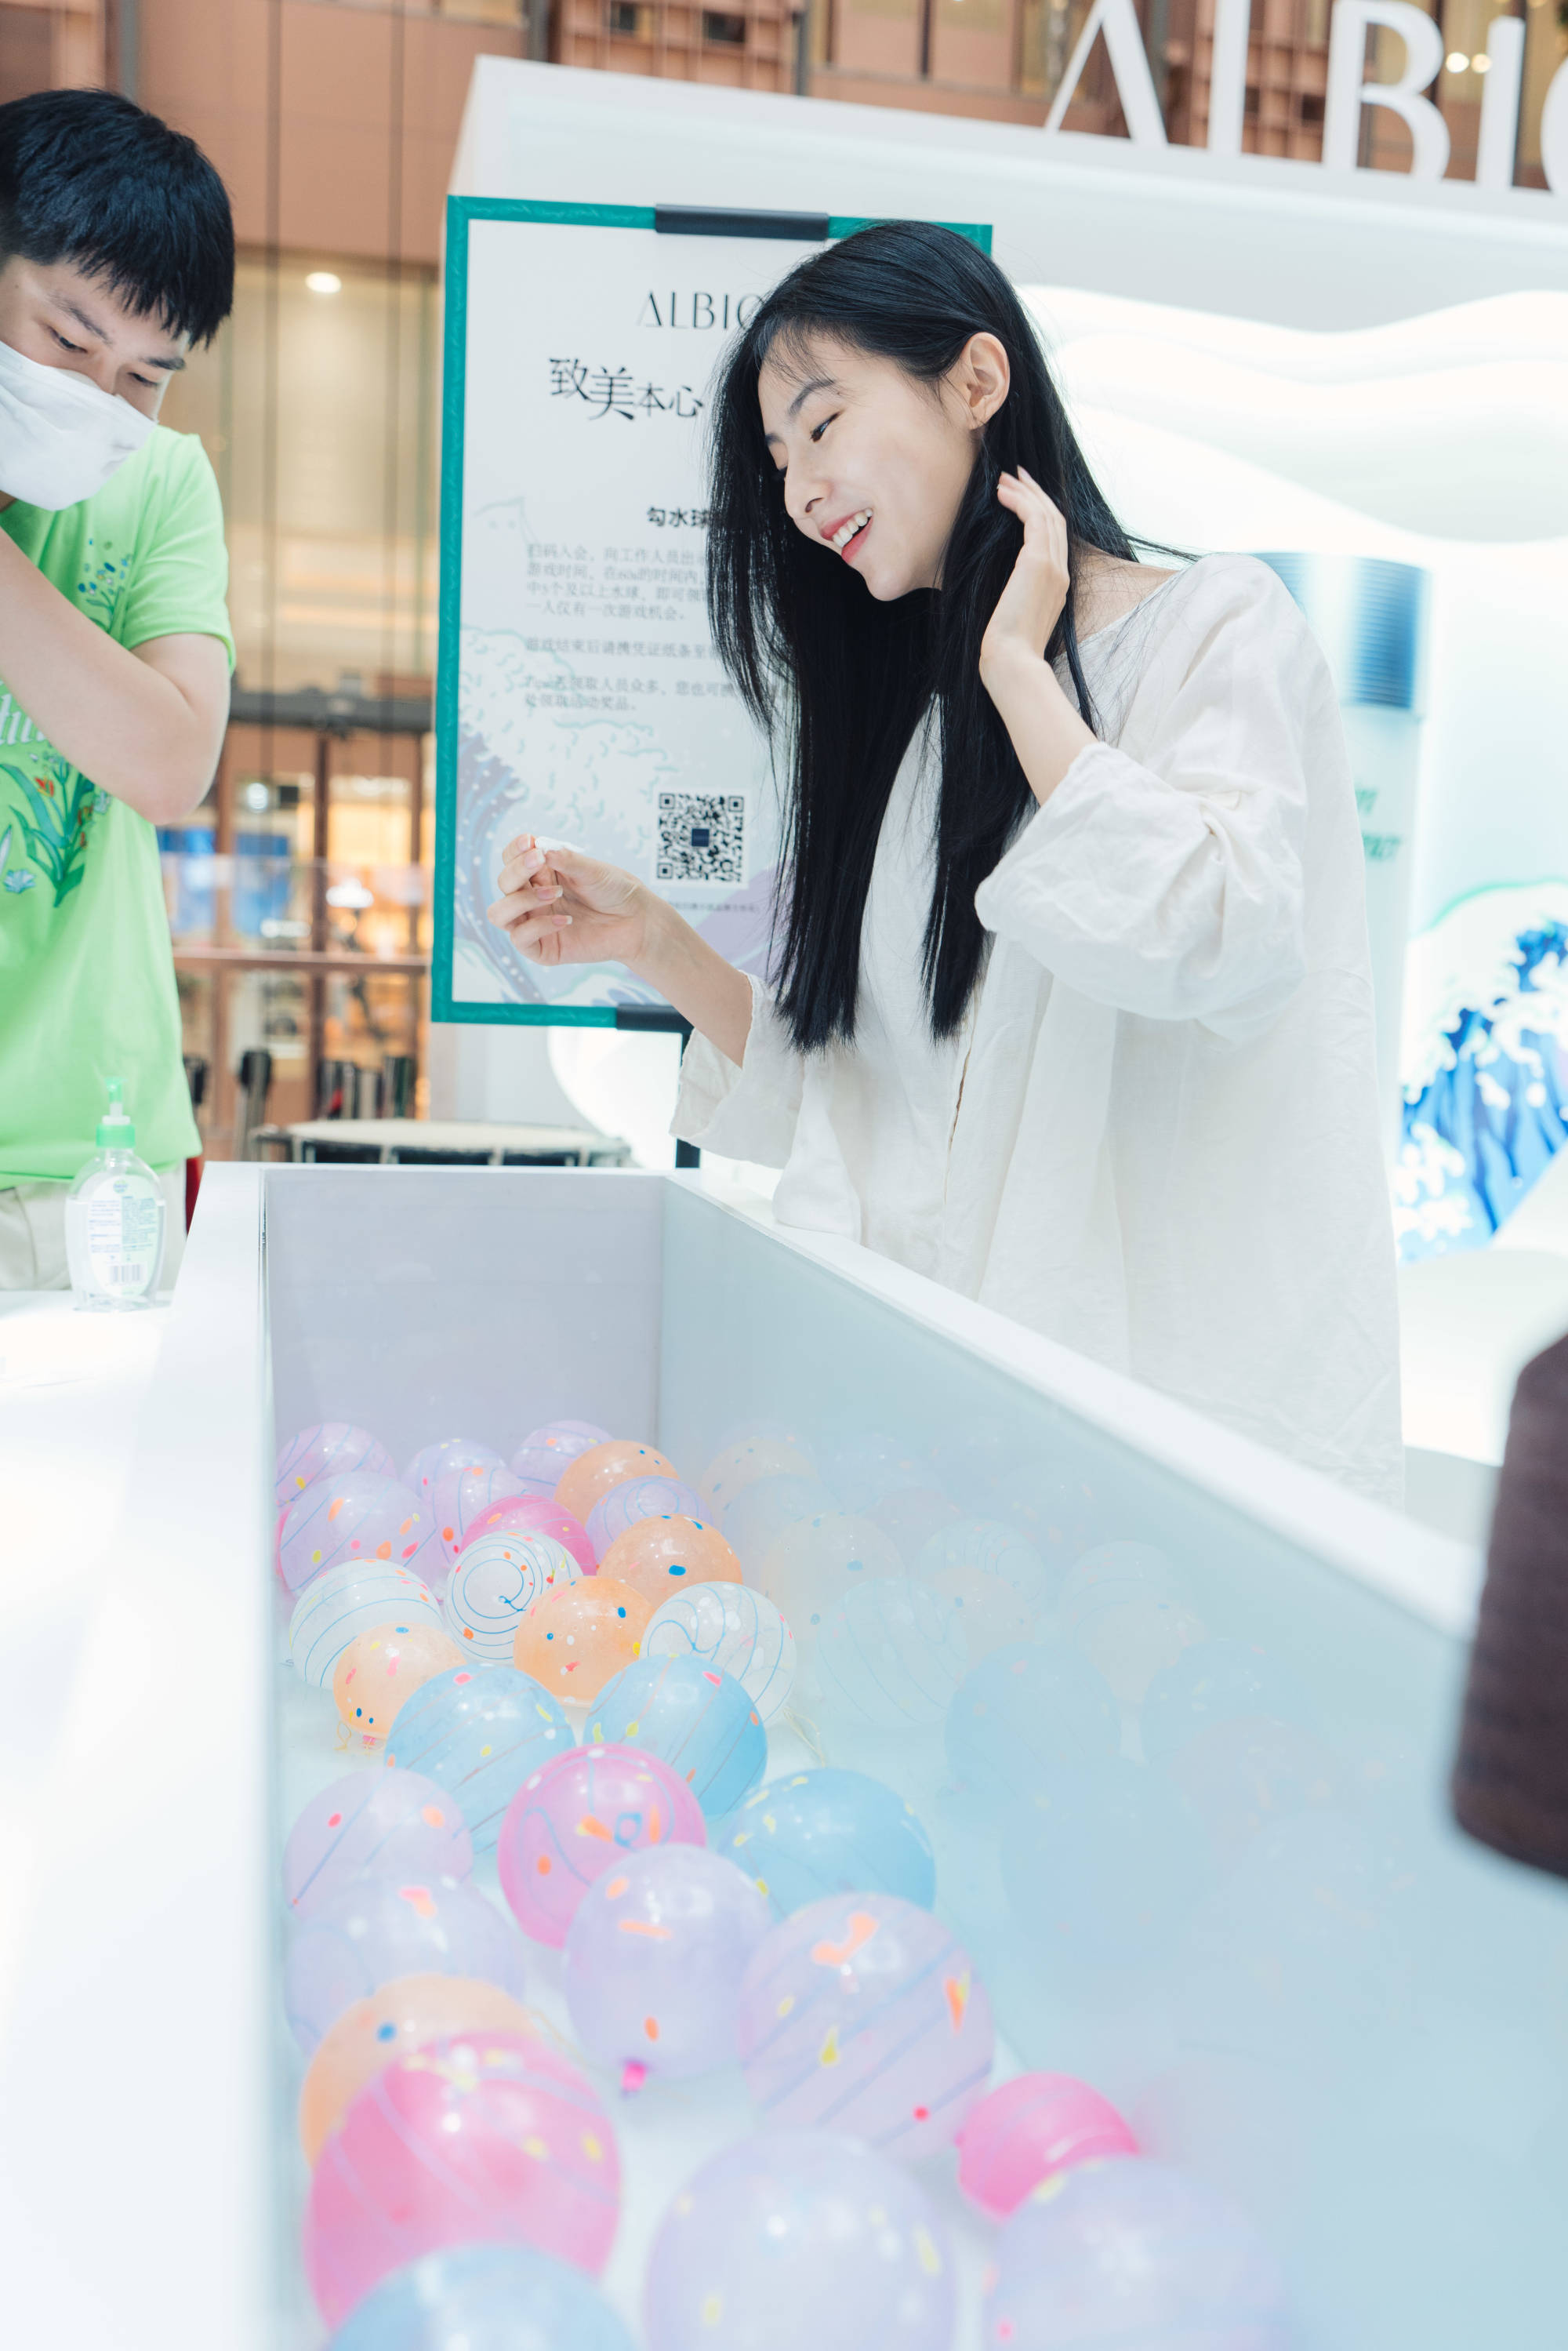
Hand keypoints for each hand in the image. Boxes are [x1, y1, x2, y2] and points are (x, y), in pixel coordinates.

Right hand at [486, 831, 652, 970]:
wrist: (635, 920)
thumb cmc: (613, 890)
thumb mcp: (591, 869)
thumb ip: (565, 859)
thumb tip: (539, 848)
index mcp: (540, 873)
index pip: (510, 859)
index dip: (514, 851)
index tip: (529, 842)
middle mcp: (531, 897)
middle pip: (503, 882)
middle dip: (518, 870)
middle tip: (542, 862)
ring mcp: (534, 922)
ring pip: (499, 913)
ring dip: (521, 900)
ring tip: (554, 894)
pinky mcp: (541, 948)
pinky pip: (520, 938)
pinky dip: (539, 927)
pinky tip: (566, 921)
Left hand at [980, 467, 1070, 686]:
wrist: (1012, 663)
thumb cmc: (1006, 649)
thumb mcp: (1012, 617)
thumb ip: (1013, 596)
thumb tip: (997, 587)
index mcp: (1057, 585)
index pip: (1053, 537)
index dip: (1039, 511)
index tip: (1021, 495)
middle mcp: (1061, 573)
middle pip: (1054, 519)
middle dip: (1035, 492)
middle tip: (1015, 474)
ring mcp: (1053, 567)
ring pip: (1046, 514)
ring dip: (1025, 492)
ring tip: (1004, 477)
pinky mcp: (1039, 564)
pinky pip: (1034, 519)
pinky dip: (1020, 502)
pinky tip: (1001, 494)